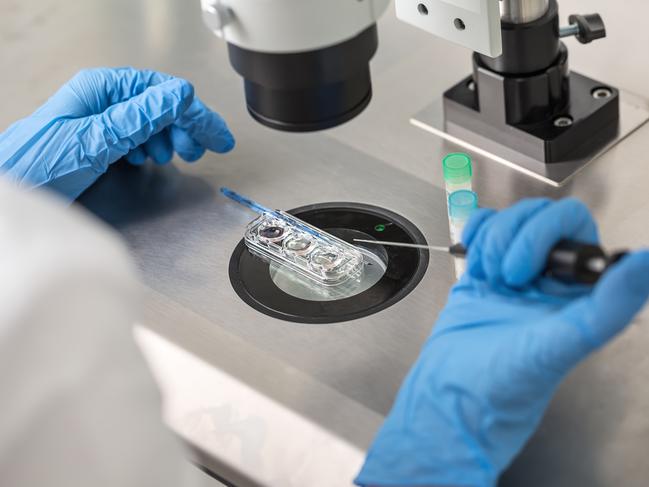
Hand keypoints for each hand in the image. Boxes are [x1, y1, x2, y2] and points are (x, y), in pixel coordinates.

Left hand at [0, 67, 234, 200]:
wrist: (13, 191)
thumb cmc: (39, 166)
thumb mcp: (97, 139)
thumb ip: (140, 116)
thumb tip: (180, 95)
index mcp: (102, 90)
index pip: (162, 92)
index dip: (195, 112)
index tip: (216, 134)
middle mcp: (102, 101)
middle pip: (159, 106)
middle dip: (186, 126)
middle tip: (206, 149)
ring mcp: (100, 121)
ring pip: (149, 122)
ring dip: (170, 138)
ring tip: (179, 156)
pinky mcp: (97, 142)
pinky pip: (135, 137)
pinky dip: (150, 147)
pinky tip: (150, 159)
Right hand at [356, 198, 648, 486]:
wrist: (452, 394)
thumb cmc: (505, 384)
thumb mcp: (560, 346)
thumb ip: (608, 307)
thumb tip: (647, 263)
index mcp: (578, 291)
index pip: (575, 226)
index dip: (547, 235)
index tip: (530, 270)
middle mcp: (549, 279)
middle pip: (539, 215)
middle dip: (513, 239)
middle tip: (506, 278)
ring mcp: (514, 272)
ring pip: (508, 219)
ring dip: (491, 244)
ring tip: (488, 279)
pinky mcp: (483, 272)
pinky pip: (483, 228)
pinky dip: (475, 233)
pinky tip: (474, 259)